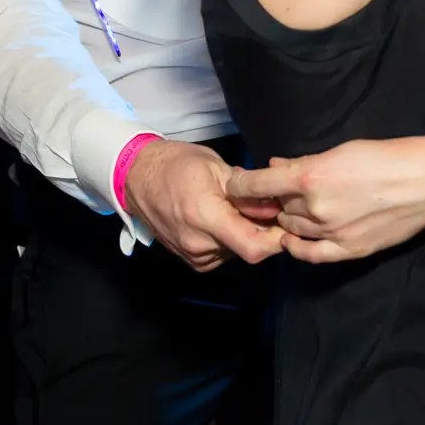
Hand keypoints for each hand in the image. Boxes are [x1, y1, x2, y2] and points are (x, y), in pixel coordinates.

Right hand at [125, 140, 285, 271]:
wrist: (138, 177)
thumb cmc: (177, 165)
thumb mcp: (218, 168)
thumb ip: (249, 192)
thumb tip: (276, 208)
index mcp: (206, 216)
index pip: (253, 246)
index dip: (276, 240)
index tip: (286, 224)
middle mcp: (199, 243)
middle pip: (248, 249)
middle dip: (262, 230)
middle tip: (263, 206)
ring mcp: (193, 255)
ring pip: (236, 251)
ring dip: (245, 234)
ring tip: (235, 208)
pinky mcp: (191, 259)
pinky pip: (222, 254)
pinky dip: (230, 239)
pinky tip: (222, 218)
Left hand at [222, 136, 424, 264]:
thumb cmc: (386, 157)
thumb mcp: (340, 151)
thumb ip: (303, 163)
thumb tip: (274, 166)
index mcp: (311, 177)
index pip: (257, 185)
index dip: (240, 184)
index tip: (234, 184)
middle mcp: (316, 208)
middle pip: (276, 207)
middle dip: (273, 200)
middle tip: (277, 193)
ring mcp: (332, 233)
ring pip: (291, 229)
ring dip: (288, 219)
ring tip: (296, 209)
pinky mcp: (349, 250)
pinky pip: (310, 255)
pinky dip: (297, 246)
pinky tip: (296, 238)